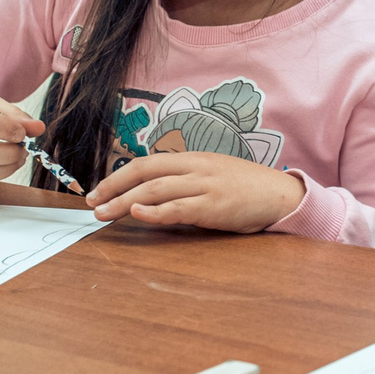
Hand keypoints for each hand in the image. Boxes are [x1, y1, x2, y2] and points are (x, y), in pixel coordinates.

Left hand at [86, 152, 306, 232]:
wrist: (283, 196)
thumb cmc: (249, 190)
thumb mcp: (215, 177)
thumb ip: (187, 183)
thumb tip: (155, 197)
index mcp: (194, 158)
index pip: (148, 162)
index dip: (119, 175)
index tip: (99, 190)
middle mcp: (196, 167)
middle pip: (145, 171)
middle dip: (114, 186)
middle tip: (91, 202)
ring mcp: (206, 185)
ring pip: (156, 189)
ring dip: (125, 202)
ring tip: (103, 213)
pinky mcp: (215, 206)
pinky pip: (179, 207)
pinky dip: (155, 211)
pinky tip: (137, 214)